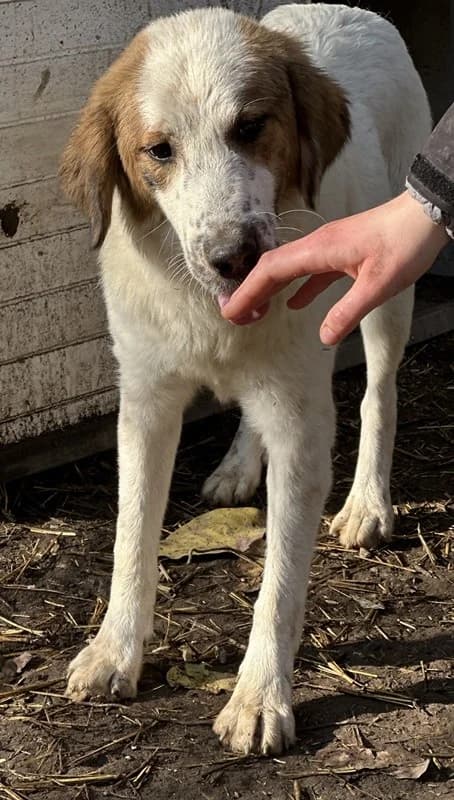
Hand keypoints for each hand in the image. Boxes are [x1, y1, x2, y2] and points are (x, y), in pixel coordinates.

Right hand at [222, 191, 448, 344]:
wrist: (426, 215)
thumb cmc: (405, 243)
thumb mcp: (378, 285)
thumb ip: (348, 312)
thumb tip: (324, 337)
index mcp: (319, 249)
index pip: (272, 271)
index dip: (249, 291)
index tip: (232, 312)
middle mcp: (318, 244)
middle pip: (273, 268)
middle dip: (250, 291)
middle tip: (234, 317)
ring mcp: (329, 247)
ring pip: (289, 268)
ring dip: (270, 288)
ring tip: (257, 311)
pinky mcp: (342, 252)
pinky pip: (310, 270)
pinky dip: (297, 287)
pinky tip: (295, 304)